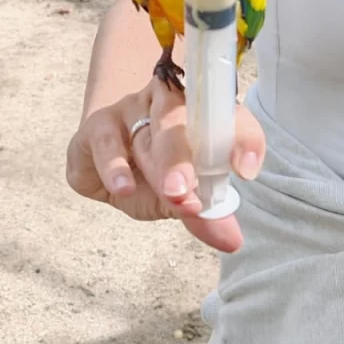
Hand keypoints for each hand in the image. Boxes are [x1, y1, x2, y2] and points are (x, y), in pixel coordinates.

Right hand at [66, 77, 264, 252]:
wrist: (99, 159)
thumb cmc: (148, 172)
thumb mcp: (177, 196)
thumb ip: (203, 214)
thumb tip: (231, 240)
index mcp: (200, 115)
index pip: (231, 118)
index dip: (243, 139)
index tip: (246, 169)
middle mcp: (168, 103)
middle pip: (183, 119)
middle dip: (188, 157)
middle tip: (189, 191)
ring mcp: (131, 109)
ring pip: (148, 132)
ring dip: (160, 165)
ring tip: (171, 193)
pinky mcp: (98, 124)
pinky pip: (107, 142)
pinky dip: (116, 167)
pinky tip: (123, 189)